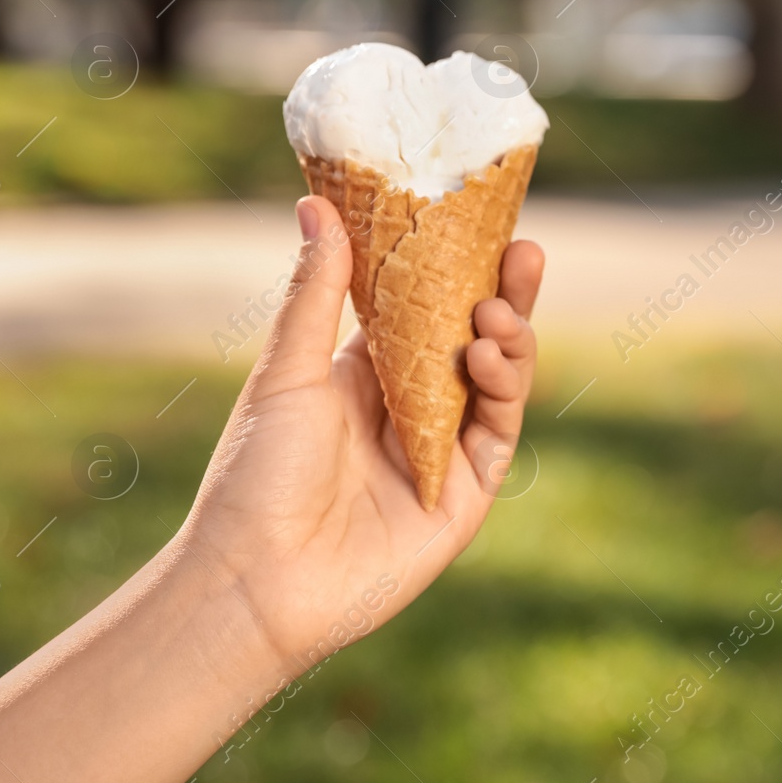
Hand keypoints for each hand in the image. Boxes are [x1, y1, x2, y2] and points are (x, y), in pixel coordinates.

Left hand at [175, 195, 543, 675]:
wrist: (258, 578)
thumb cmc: (256, 473)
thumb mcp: (288, 370)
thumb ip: (316, 291)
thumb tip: (315, 203)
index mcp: (366, 374)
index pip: (427, 308)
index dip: (457, 268)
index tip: (482, 221)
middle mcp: (411, 408)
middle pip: (475, 338)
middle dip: (505, 294)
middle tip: (525, 250)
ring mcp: (443, 451)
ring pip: (498, 380)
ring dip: (507, 339)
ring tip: (492, 313)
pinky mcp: (465, 494)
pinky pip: (498, 431)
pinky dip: (502, 389)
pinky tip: (483, 354)